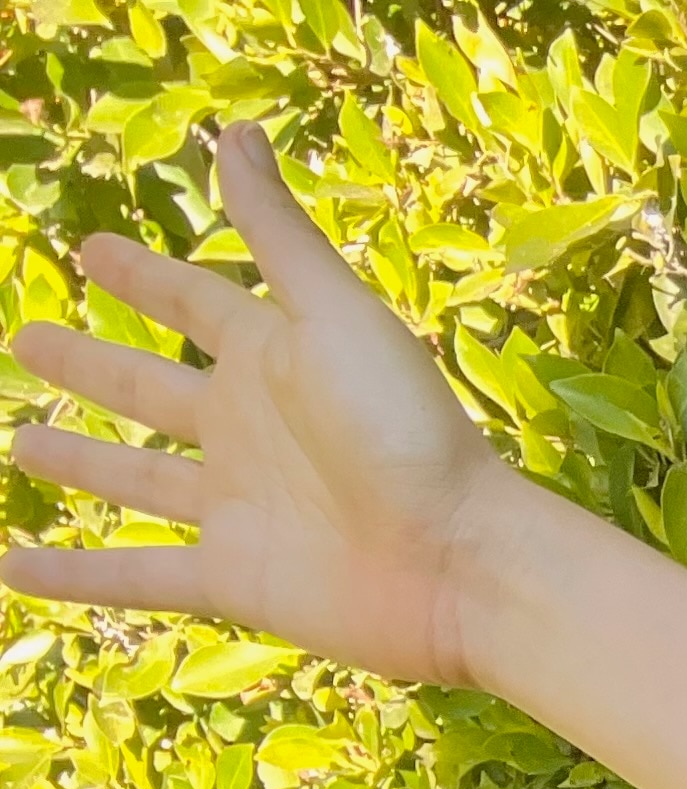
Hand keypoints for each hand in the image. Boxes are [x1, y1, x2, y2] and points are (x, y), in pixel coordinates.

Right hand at [2, 118, 524, 689]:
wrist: (461, 561)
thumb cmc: (408, 431)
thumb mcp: (335, 314)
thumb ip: (277, 233)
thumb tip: (235, 131)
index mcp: (275, 360)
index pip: (194, 303)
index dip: (143, 276)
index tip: (91, 250)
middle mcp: (250, 432)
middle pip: (149, 391)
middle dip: (90, 366)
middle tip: (26, 341)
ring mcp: (240, 508)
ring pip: (136, 480)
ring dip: (83, 464)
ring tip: (21, 447)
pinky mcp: (234, 579)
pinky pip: (136, 575)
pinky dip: (75, 576)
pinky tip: (15, 569)